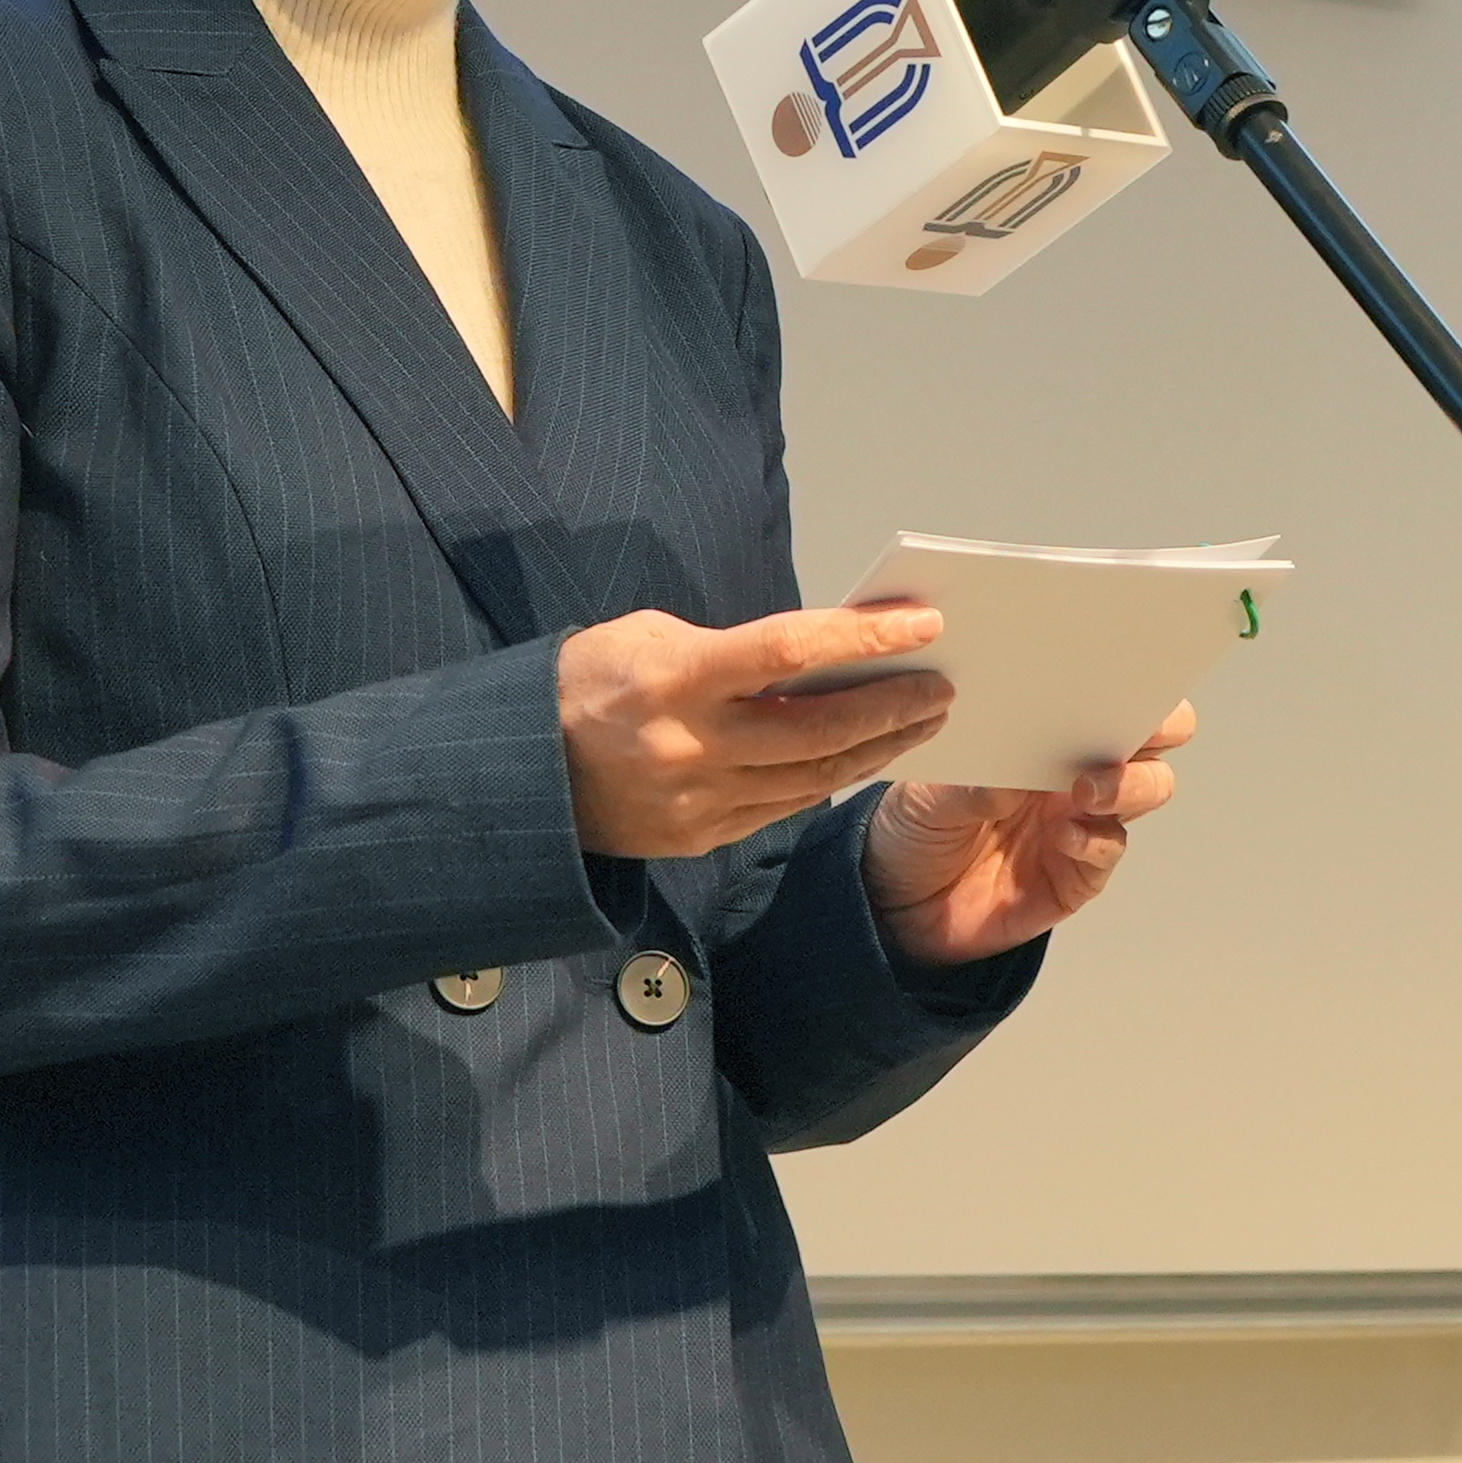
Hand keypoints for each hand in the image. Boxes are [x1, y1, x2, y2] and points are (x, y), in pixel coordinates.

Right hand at [557, 606, 956, 860]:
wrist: (519, 771)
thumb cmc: (589, 682)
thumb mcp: (648, 635)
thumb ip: (734, 646)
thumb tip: (819, 651)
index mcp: (675, 680)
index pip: (792, 651)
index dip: (865, 637)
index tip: (922, 624)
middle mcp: (690, 746)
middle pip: (818, 729)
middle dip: (892, 707)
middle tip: (942, 685)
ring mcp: (696, 802)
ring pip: (812, 778)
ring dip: (876, 749)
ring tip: (921, 720)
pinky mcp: (698, 838)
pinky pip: (783, 808)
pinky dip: (831, 781)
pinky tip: (865, 757)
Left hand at [860, 701, 1199, 969]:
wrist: (898, 901)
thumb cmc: (917, 827)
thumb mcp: (927, 791)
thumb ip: (974, 782)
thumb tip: (1019, 773)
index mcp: (1045, 732)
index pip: (1108, 696)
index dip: (1134, 682)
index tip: (1129, 673)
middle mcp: (1075, 772)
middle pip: (1152, 738)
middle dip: (1157, 726)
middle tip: (1126, 728)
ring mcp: (1082, 820)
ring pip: (1148, 787)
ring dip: (1132, 783)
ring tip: (1087, 790)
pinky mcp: (1078, 874)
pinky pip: (1110, 849)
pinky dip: (1098, 839)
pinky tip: (1067, 836)